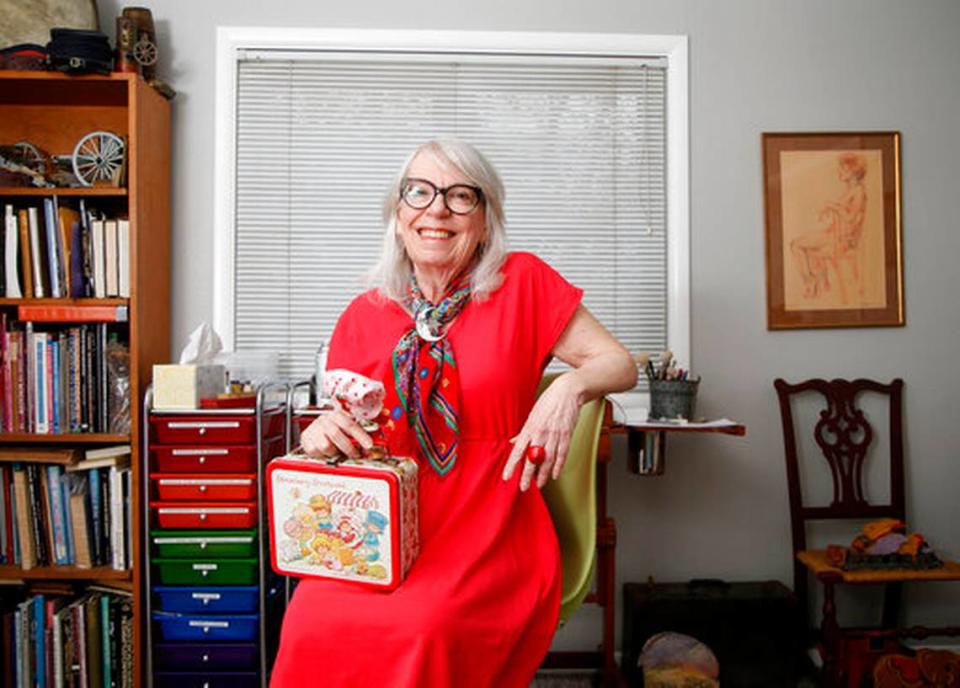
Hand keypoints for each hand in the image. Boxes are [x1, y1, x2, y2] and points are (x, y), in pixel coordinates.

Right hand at [300, 408, 372, 458]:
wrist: (314, 429)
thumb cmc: (333, 429)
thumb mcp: (345, 428)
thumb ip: (357, 434)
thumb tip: (369, 445)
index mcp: (336, 415)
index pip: (349, 424)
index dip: (360, 435)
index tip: (368, 445)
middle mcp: (324, 421)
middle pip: (336, 434)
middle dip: (348, 448)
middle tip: (355, 454)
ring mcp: (314, 429)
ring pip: (325, 446)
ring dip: (334, 452)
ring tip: (337, 452)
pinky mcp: (306, 439)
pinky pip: (316, 452)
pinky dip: (323, 455)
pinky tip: (326, 452)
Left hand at [502, 374, 581, 490]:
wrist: (568, 391)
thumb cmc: (549, 401)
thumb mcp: (532, 415)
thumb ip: (524, 432)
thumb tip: (514, 443)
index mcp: (530, 428)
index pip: (518, 451)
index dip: (512, 466)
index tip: (507, 477)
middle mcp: (541, 433)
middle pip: (532, 459)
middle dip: (527, 476)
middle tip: (524, 488)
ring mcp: (554, 435)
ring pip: (548, 460)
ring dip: (543, 475)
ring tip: (539, 485)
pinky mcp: (566, 435)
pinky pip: (562, 455)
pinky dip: (558, 466)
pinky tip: (554, 475)